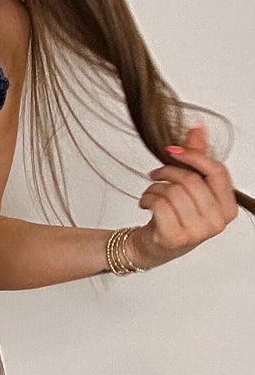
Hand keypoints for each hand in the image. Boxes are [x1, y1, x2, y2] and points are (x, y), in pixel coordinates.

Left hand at [132, 122, 239, 266]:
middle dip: (168, 172)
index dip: (193, 156)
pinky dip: (147, 198)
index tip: (174, 151)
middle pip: (191, 180)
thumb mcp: (190, 187)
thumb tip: (198, 127)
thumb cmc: (174, 216)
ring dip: (155, 187)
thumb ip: (197, 157)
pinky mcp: (174, 238)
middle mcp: (216, 222)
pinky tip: (146, 203)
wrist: (153, 247)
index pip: (217, 171)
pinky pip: (159, 204)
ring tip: (151, 193)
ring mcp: (197, 233)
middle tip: (156, 174)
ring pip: (173, 191)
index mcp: (227, 208)